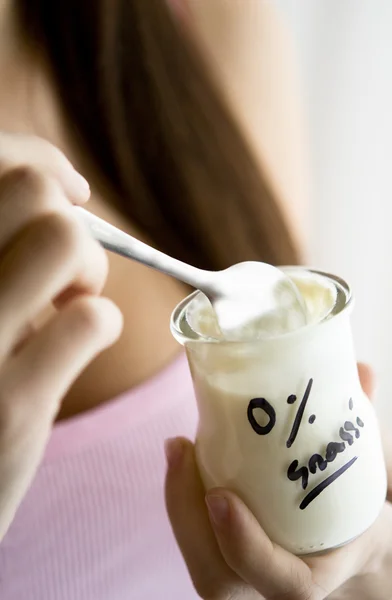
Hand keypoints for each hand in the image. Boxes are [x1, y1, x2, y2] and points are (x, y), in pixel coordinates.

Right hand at [0, 133, 122, 539]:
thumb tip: (63, 187)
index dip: (41, 160)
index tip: (73, 189)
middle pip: (34, 193)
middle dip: (71, 220)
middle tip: (68, 266)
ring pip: (66, 241)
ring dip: (91, 270)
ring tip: (73, 302)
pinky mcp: (7, 406)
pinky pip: (91, 319)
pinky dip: (100, 325)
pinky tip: (79, 346)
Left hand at [166, 364, 391, 598]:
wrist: (344, 540)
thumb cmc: (355, 511)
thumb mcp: (369, 479)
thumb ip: (365, 432)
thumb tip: (362, 373)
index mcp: (318, 572)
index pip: (286, 582)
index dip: (248, 548)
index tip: (220, 497)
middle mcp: (273, 583)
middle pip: (219, 578)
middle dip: (188, 518)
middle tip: (180, 449)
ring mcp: (245, 576)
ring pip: (200, 560)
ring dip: (180, 504)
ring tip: (178, 449)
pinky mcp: (224, 557)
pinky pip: (196, 542)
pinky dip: (183, 501)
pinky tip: (182, 455)